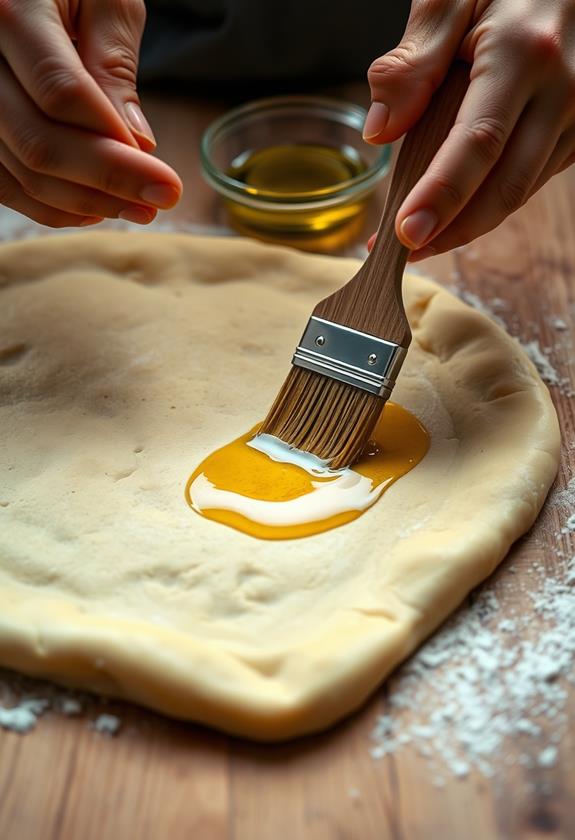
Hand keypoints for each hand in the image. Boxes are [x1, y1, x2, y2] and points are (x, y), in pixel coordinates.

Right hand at [0, 0, 181, 226]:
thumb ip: (115, 65)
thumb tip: (136, 144)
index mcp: (10, 8)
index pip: (62, 96)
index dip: (115, 150)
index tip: (165, 183)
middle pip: (38, 143)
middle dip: (105, 183)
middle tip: (156, 204)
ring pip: (17, 171)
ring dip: (81, 201)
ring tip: (134, 209)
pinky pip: (1, 181)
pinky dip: (47, 204)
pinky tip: (91, 207)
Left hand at [364, 0, 574, 259]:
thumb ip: (415, 60)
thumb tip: (379, 130)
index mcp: (525, 54)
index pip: (478, 143)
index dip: (442, 195)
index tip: (405, 233)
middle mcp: (562, 92)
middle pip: (505, 186)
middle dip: (452, 230)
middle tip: (402, 252)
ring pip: (520, 192)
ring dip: (468, 224)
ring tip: (419, 237)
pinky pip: (531, 180)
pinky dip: (490, 202)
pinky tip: (456, 209)